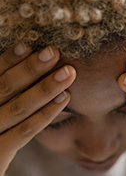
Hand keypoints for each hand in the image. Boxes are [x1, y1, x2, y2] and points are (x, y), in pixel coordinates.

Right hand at [0, 43, 75, 174]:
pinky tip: (64, 97)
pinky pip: (25, 132)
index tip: (28, 45)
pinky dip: (45, 114)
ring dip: (45, 88)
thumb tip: (24, 60)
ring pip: (19, 107)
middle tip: (53, 52)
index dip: (10, 59)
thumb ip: (6, 88)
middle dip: (31, 69)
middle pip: (7, 86)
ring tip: (68, 73)